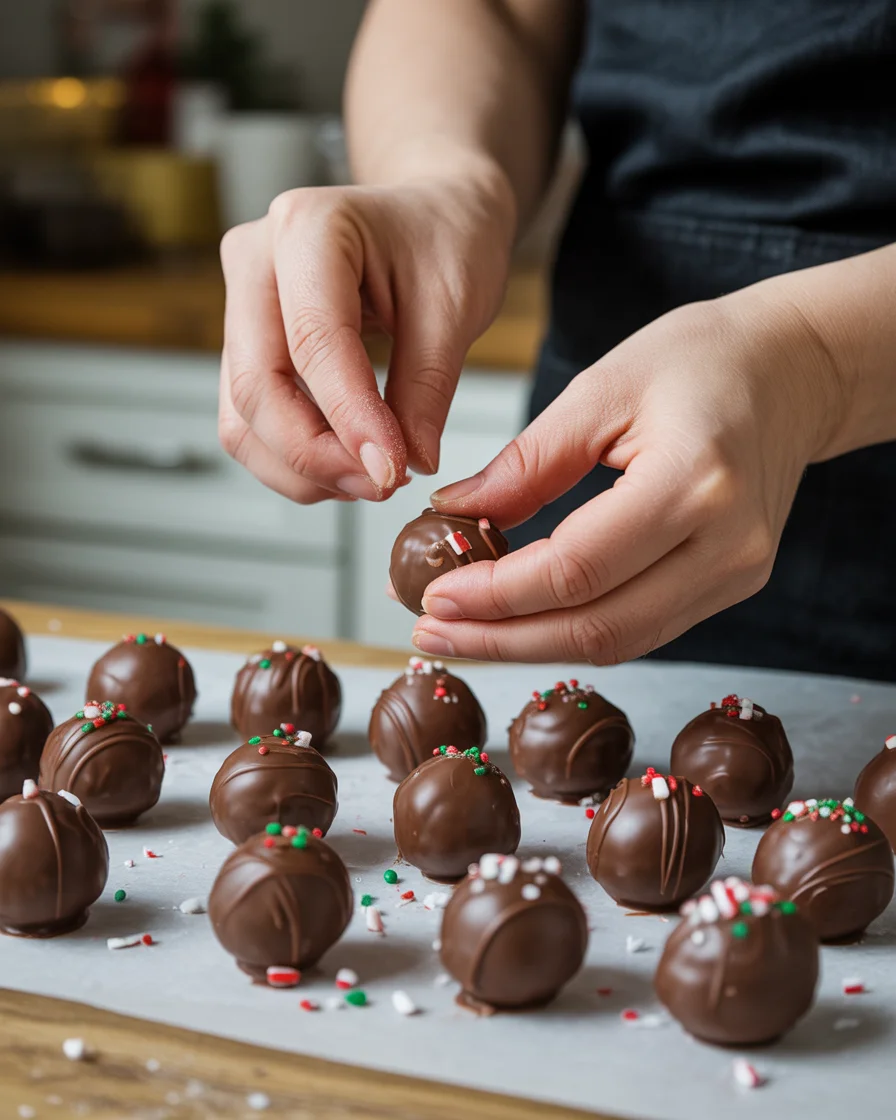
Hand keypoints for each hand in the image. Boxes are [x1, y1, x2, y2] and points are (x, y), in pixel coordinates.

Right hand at [218, 172, 513, 503]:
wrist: (431, 212)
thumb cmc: (445, 238)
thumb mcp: (457, 304)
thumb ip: (427, 387)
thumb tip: (405, 465)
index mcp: (308, 226)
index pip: (314, 342)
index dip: (350, 420)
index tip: (392, 472)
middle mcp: (255, 261)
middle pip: (258, 386)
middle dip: (318, 455)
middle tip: (384, 484)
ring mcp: (240, 304)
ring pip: (242, 418)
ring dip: (303, 468)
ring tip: (373, 478)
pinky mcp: (246, 345)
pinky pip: (250, 422)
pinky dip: (295, 459)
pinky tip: (349, 465)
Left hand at [411, 288, 845, 661]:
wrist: (793, 371)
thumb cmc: (702, 359)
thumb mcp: (601, 388)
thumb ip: (527, 462)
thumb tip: (452, 513)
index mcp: (695, 481)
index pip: (577, 569)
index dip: (497, 595)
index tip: (432, 595)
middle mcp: (727, 544)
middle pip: (597, 626)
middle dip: (502, 639)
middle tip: (431, 632)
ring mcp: (738, 573)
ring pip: (618, 641)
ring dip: (531, 645)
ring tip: (461, 632)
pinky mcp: (731, 584)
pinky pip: (641, 628)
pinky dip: (573, 630)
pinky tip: (520, 620)